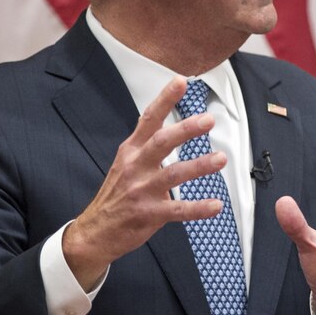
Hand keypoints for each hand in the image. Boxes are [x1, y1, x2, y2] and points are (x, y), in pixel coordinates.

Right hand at [63, 76, 224, 288]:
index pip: (149, 119)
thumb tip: (176, 128)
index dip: (165, 99)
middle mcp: (135, 167)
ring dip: (199, 165)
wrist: (94, 232)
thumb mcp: (126, 163)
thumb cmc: (117, 194)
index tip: (181, 82)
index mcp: (131, 150)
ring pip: (173, 174)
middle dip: (185, 129)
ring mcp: (141, 191)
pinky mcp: (149, 214)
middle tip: (208, 120)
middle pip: (161, 142)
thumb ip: (148, 145)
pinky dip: (198, 208)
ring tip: (220, 159)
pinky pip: (177, 209)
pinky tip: (215, 205)